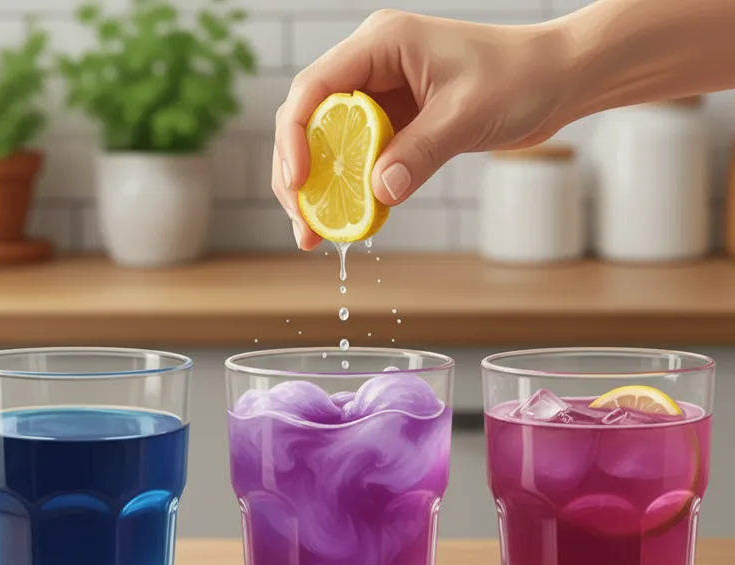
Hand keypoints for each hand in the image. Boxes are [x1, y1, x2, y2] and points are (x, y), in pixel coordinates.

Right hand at [273, 10, 573, 249]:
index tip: (298, 184)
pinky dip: (350, 190)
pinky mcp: (397, 122)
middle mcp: (373, 66)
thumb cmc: (520, 79)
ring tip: (315, 233)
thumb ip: (420, 152)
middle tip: (303, 224)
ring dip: (320, 188)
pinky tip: (348, 221)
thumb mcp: (466, 115)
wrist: (556, 80)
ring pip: (329, 142)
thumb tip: (377, 194)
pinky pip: (360, 158)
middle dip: (299, 174)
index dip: (295, 138)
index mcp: (381, 44)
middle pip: (310, 119)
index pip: (315, 88)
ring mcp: (382, 95)